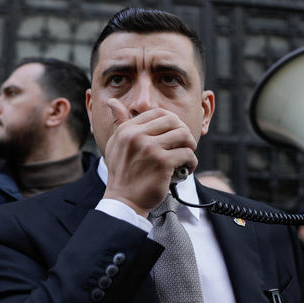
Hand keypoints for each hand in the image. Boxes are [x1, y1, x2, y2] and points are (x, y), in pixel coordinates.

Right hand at [102, 98, 197, 216]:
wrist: (123, 200)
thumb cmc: (121, 172)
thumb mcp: (115, 144)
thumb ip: (119, 122)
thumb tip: (112, 102)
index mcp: (127, 129)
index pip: (158, 113)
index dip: (171, 121)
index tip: (174, 133)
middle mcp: (137, 136)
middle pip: (173, 121)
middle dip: (183, 132)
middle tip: (184, 144)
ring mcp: (150, 149)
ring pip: (184, 136)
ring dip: (190, 146)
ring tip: (186, 155)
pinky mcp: (162, 164)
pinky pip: (187, 154)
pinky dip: (191, 162)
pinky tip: (186, 169)